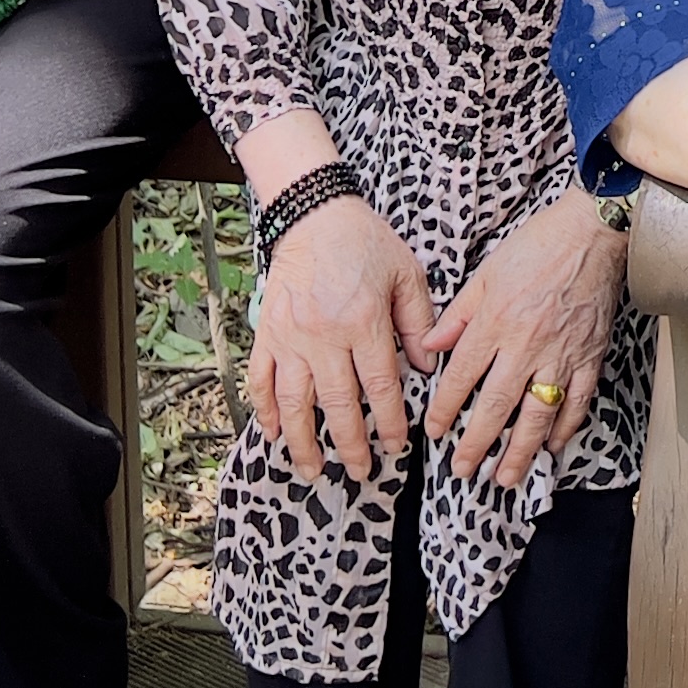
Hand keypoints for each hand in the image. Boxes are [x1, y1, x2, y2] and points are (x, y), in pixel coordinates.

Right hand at [251, 188, 436, 482]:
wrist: (313, 214)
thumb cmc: (365, 242)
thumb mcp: (406, 275)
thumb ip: (418, 323)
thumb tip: (427, 370)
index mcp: (363, 321)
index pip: (379, 386)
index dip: (388, 422)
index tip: (395, 447)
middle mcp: (323, 335)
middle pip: (337, 404)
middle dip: (350, 445)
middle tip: (360, 472)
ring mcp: (289, 337)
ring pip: (294, 402)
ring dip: (303, 442)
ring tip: (313, 470)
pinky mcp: (266, 333)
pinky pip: (260, 379)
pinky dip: (265, 410)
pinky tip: (274, 434)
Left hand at [422, 194, 629, 491]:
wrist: (593, 231)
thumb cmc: (540, 244)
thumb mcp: (485, 273)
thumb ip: (457, 314)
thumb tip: (430, 347)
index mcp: (496, 321)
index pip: (462, 376)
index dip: (445, 408)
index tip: (435, 430)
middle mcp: (527, 343)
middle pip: (497, 405)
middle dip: (477, 443)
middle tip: (463, 470)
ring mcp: (562, 353)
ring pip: (538, 413)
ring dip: (520, 450)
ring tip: (506, 476)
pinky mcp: (591, 354)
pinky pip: (579, 399)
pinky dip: (566, 426)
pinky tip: (553, 445)